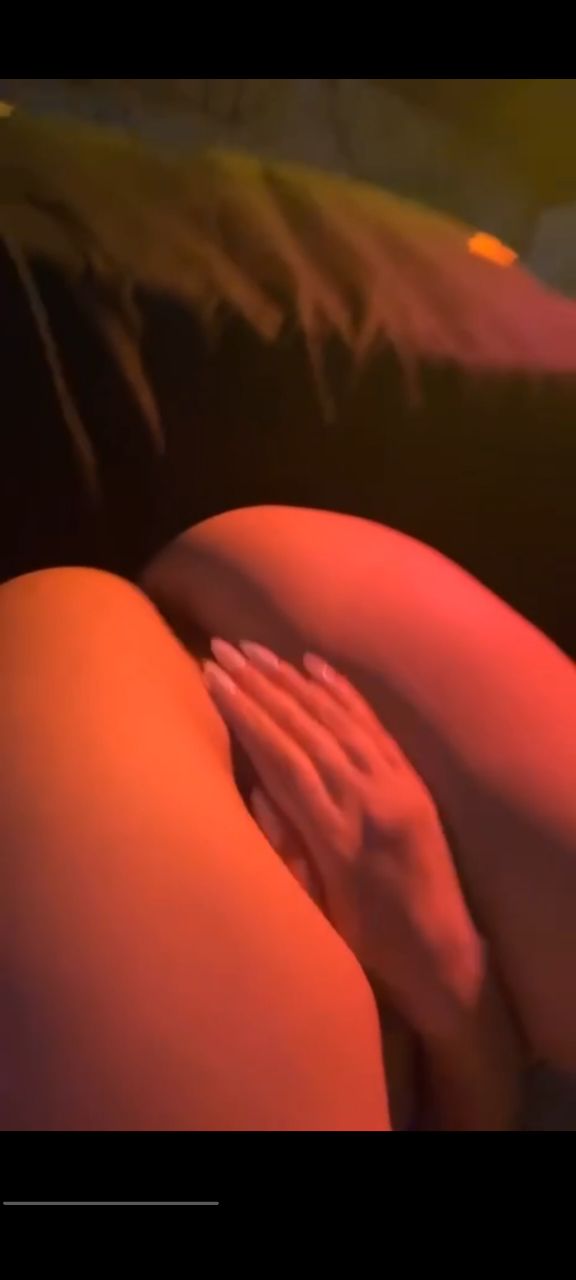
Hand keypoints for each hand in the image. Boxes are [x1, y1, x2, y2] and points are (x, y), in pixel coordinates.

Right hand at [203, 638, 483, 1041]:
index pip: (281, 758)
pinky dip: (343, 693)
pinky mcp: (414, 783)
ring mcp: (396, 787)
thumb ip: (284, 849)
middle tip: (224, 648)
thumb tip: (255, 786)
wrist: (444, 956)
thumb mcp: (315, 912)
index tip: (213, 679)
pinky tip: (317, 666)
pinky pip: (374, 727)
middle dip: (260, 685)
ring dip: (293, 680)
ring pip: (336, 720)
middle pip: (304, 729)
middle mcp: (367, 800)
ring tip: (257, 649)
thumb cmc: (368, 947)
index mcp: (336, 836)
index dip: (244, 714)